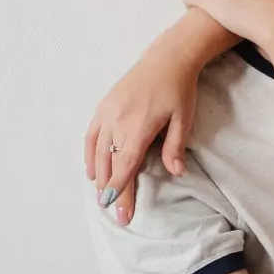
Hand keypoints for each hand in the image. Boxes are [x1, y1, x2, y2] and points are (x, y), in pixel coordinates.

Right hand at [85, 36, 201, 225]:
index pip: (125, 167)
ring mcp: (108, 113)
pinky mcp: (104, 106)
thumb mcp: (184, 119)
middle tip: (115, 214)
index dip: (121, 191)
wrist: (167, 58)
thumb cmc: (179, 89)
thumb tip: (176, 172)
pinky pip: (91, 135)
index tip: (119, 212)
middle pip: (111, 165)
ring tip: (102, 198)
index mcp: (138, 128)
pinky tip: (92, 171)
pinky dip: (89, 155)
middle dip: (112, 192)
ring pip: (98, 152)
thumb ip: (175, 147)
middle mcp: (118, 122)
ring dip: (99, 177)